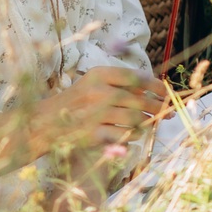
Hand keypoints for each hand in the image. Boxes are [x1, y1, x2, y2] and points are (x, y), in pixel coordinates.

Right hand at [0, 66, 169, 166]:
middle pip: (140, 100)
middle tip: (167, 113)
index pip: (136, 77)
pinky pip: (125, 136)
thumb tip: (154, 89)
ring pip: (135, 119)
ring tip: (149, 124)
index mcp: (98, 74)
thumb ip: (119, 84)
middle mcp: (97, 92)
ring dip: (146, 123)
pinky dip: (133, 137)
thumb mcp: (92, 84)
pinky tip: (134, 136)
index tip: (167, 92)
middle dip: (158, 107)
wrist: (45, 124)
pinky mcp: (94, 134)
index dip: (156, 85)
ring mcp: (95, 114)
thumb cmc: (74, 102)